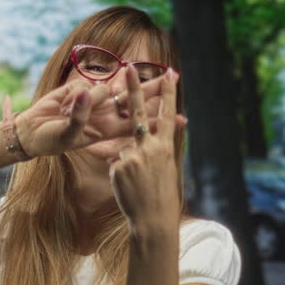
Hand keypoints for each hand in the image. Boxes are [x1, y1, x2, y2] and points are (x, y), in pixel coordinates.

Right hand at [12, 78, 171, 158]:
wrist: (31, 132)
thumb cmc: (50, 140)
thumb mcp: (68, 136)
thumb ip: (79, 116)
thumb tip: (88, 95)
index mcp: (105, 131)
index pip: (138, 125)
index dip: (158, 121)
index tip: (180, 119)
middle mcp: (103, 114)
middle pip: (134, 99)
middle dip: (153, 89)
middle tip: (173, 77)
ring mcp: (93, 100)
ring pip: (104, 88)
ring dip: (85, 99)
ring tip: (64, 113)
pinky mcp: (80, 88)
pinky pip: (83, 84)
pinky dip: (70, 95)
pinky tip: (59, 107)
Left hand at [109, 65, 185, 231]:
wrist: (153, 218)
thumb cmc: (161, 196)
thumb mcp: (164, 168)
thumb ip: (154, 150)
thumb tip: (141, 141)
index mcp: (166, 146)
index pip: (166, 114)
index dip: (168, 93)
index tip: (170, 72)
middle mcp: (150, 147)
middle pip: (137, 112)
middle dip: (133, 87)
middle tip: (127, 66)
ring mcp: (133, 155)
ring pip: (123, 148)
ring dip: (127, 163)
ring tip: (138, 182)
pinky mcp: (119, 166)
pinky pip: (115, 162)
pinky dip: (119, 174)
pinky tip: (128, 187)